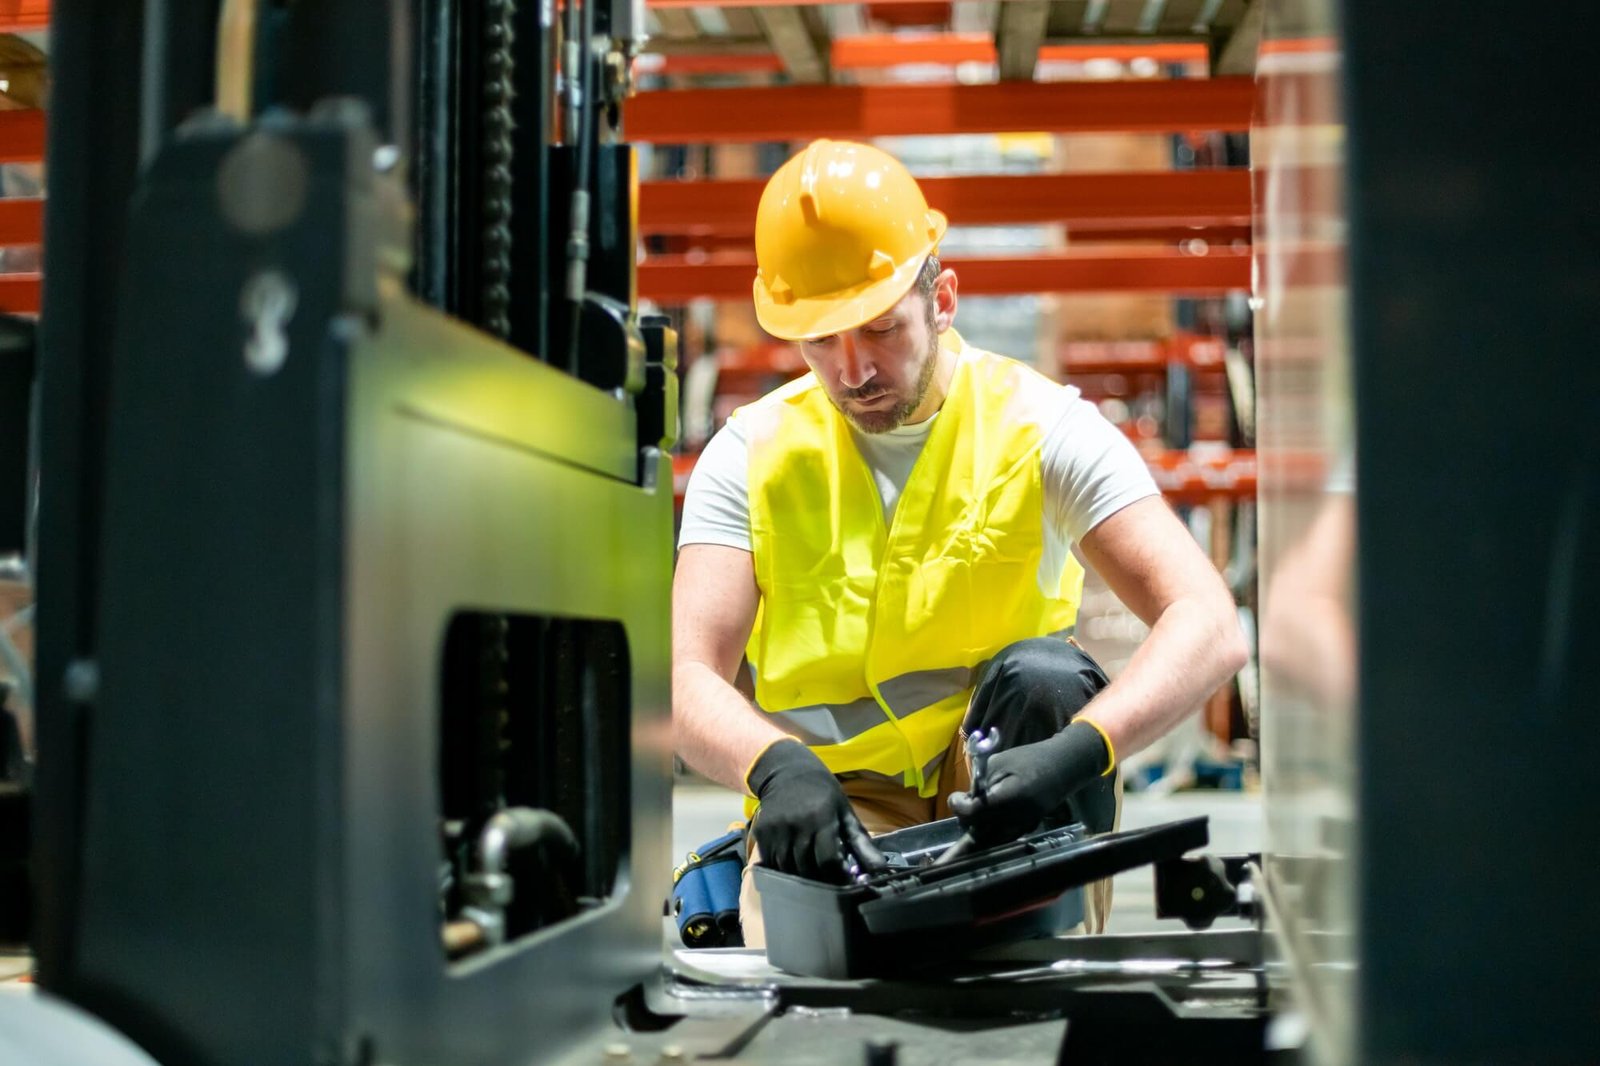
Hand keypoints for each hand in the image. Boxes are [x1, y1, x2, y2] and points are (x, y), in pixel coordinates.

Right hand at [747, 739, 886, 882]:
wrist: (786, 771)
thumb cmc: (822, 794)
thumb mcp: (845, 813)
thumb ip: (862, 843)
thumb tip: (880, 870)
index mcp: (822, 818)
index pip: (829, 861)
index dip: (838, 877)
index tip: (845, 882)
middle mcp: (797, 825)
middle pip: (808, 868)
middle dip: (821, 880)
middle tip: (829, 881)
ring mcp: (776, 830)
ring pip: (789, 869)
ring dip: (802, 877)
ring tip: (812, 874)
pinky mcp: (761, 834)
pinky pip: (772, 863)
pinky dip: (783, 870)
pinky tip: (793, 866)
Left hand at [943, 719, 1109, 861]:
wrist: (1064, 766)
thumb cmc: (1030, 758)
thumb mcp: (999, 762)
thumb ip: (981, 782)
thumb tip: (968, 799)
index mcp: (1009, 797)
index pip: (974, 812)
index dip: (959, 806)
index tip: (955, 797)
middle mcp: (1018, 817)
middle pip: (980, 828)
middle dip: (966, 817)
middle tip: (962, 802)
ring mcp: (1025, 825)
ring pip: (992, 837)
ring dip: (978, 828)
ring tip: (973, 811)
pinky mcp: (1030, 827)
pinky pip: (1006, 835)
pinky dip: (993, 831)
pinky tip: (988, 819)